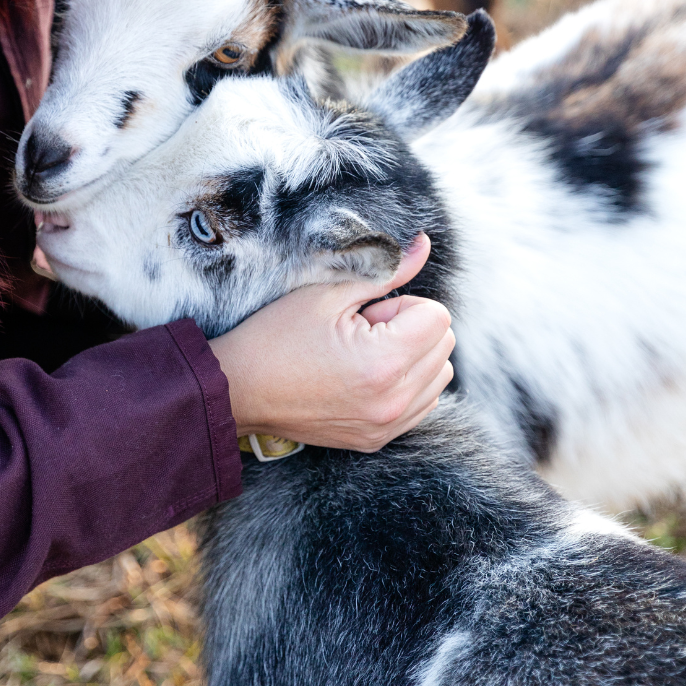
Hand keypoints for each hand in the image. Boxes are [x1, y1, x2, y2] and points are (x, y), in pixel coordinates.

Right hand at [209, 234, 454, 452]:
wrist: (241, 388)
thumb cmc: (277, 336)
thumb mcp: (329, 294)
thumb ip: (387, 270)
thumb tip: (424, 245)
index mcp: (383, 361)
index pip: (438, 317)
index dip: (402, 305)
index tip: (366, 313)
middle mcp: (393, 400)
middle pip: (444, 344)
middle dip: (410, 329)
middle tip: (362, 331)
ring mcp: (386, 425)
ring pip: (439, 375)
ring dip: (413, 357)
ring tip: (364, 354)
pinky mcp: (378, 440)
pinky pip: (424, 403)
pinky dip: (407, 383)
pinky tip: (368, 376)